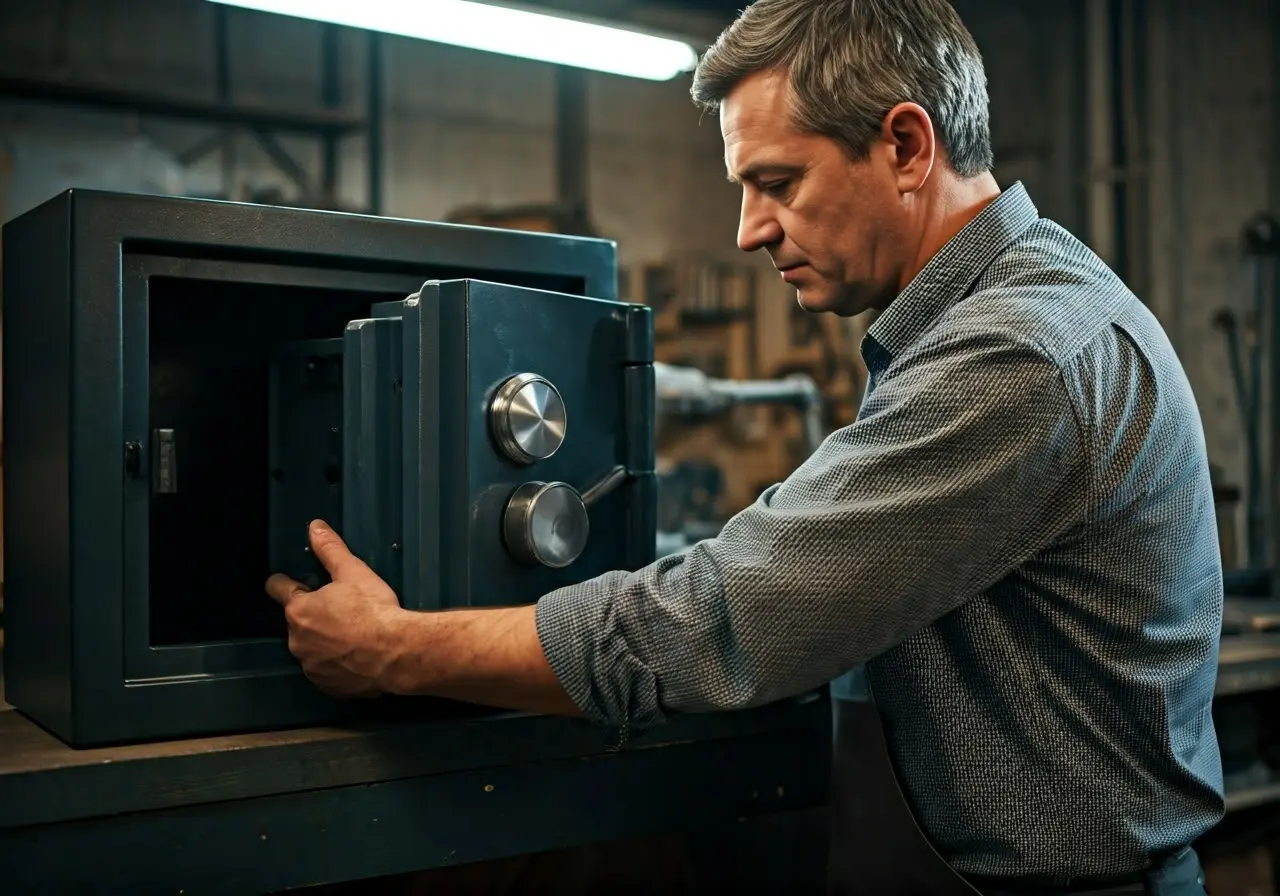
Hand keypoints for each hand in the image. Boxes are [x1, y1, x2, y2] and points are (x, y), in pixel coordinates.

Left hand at [265, 519, 406, 698]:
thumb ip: (330, 549)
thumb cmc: (374, 611)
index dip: (285, 583)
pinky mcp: (327, 686)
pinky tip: (357, 657)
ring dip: (324, 642)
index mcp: (299, 610)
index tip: (290, 582)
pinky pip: (326, 671)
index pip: (278, 589)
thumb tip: (315, 527)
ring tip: (353, 636)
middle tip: (343, 611)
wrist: (397, 654)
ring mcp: (311, 666)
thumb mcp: (353, 572)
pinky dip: (336, 665)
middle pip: (298, 622)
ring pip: (312, 648)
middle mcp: (297, 640)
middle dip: (314, 616)